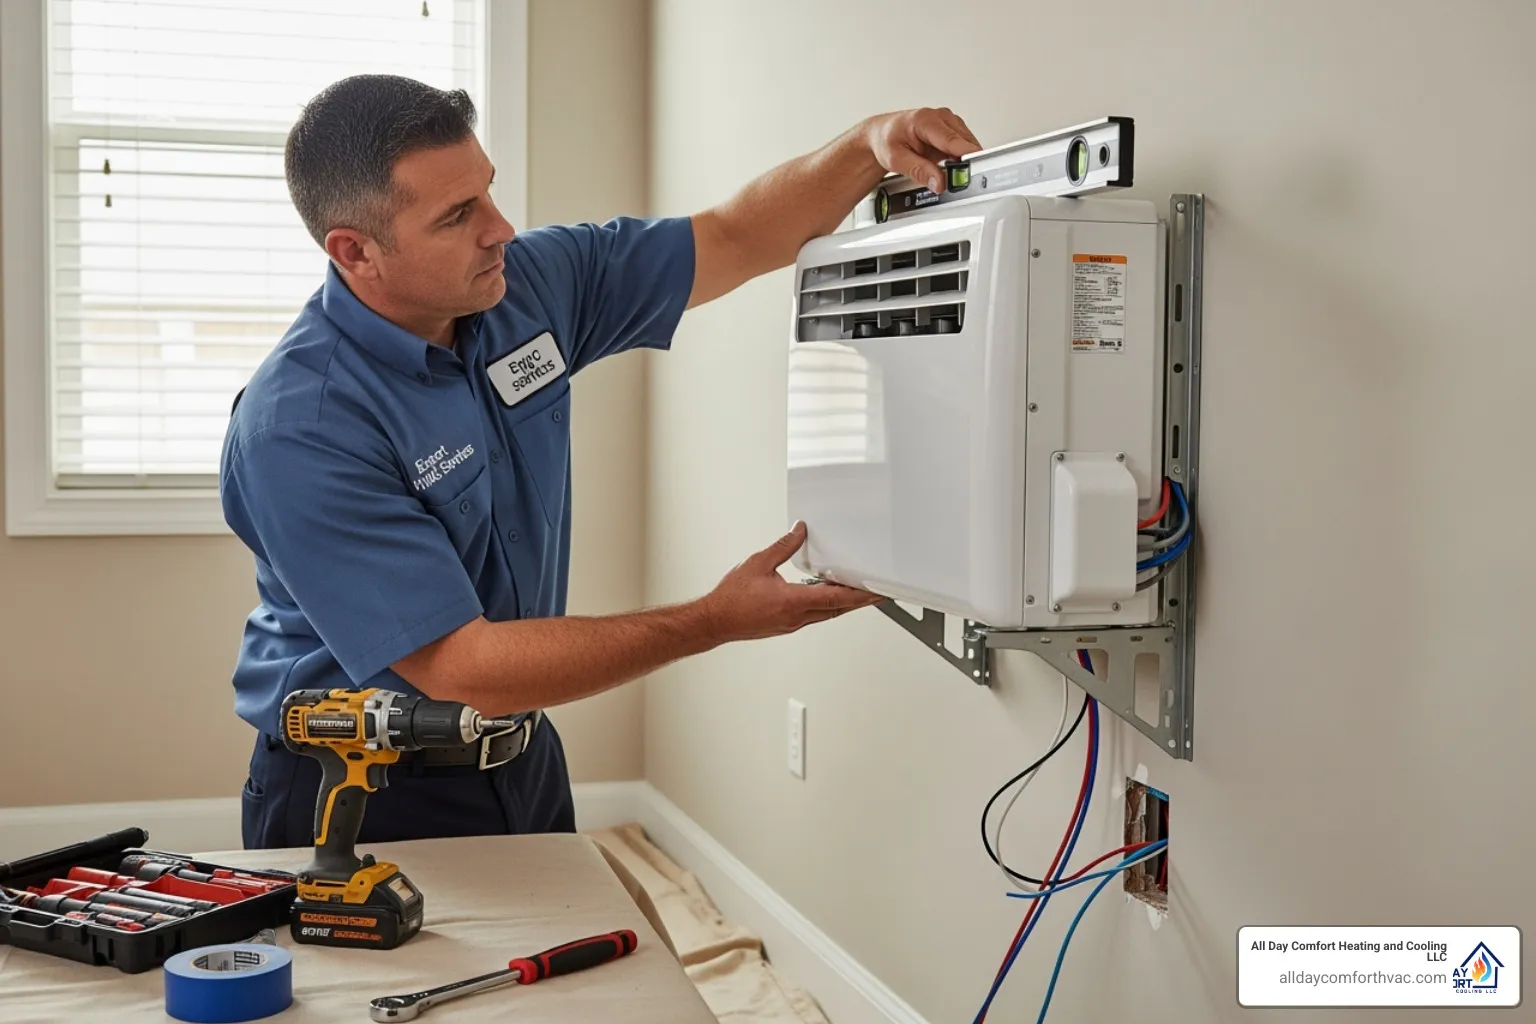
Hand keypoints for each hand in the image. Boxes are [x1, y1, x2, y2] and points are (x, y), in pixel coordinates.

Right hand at [699, 522, 883, 644]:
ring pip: (828, 614)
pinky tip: (827, 596)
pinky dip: (827, 605)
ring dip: (844, 603)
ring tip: (858, 592)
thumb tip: (799, 531)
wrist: (715, 621)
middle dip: (860, 600)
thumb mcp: (758, 563)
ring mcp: (792, 624)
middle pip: (838, 609)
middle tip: (878, 592)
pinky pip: (815, 615)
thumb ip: (783, 546)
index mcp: (792, 602)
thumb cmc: (731, 599)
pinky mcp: (786, 625)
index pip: (836, 598)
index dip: (860, 594)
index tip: (876, 590)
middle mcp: (796, 617)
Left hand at [864, 107, 981, 193]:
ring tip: (943, 170)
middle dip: (964, 164)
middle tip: (954, 181)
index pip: (952, 140)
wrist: (882, 134)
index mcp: (926, 120)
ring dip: (962, 162)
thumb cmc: (887, 140)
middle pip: (965, 143)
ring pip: (968, 146)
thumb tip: (939, 182)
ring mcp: (949, 123)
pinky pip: (964, 148)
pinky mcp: (953, 131)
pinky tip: (946, 164)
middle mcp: (941, 117)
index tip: (973, 169)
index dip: (966, 156)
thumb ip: (919, 171)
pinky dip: (959, 159)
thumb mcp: (896, 160)